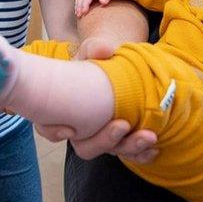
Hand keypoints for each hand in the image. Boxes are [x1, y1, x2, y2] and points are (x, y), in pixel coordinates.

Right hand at [33, 38, 158, 163]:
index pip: (49, 129)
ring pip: (110, 151)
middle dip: (105, 140)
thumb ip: (94, 48)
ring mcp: (100, 137)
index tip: (70, 130)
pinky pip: (128, 153)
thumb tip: (105, 49)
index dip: (54, 132)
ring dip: (130, 147)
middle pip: (85, 147)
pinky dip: (141, 153)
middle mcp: (79, 130)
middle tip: (122, 125)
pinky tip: (154, 149)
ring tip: (148, 137)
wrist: (112, 68)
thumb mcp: (91, 50)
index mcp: (63, 110)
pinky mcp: (119, 140)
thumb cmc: (95, 61)